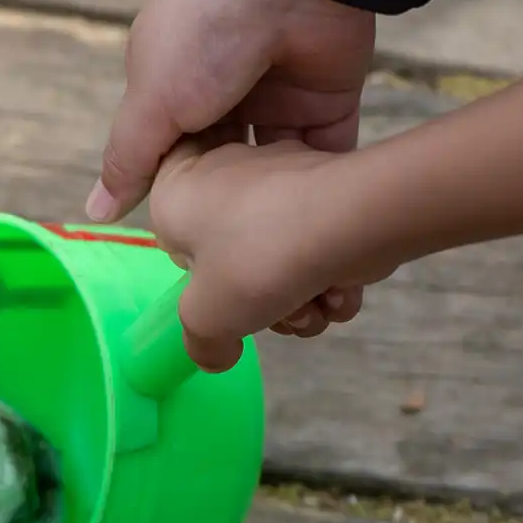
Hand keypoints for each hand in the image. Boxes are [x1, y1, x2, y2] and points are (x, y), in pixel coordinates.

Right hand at [91, 0, 374, 213]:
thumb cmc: (203, 33)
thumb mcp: (151, 101)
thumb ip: (128, 159)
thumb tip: (94, 213)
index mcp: (173, 84)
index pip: (166, 150)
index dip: (171, 186)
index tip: (179, 220)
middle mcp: (223, 92)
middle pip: (219, 161)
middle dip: (221, 195)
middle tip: (225, 234)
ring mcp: (277, 95)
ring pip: (271, 163)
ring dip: (270, 193)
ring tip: (269, 230)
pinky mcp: (327, 99)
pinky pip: (324, 152)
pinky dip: (319, 181)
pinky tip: (314, 213)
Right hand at [149, 135, 393, 370]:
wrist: (350, 218)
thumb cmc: (252, 260)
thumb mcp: (205, 319)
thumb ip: (202, 341)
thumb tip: (214, 352)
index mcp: (178, 191)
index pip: (173, 238)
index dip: (199, 277)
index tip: (220, 297)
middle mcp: (224, 169)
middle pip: (233, 250)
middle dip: (259, 295)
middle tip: (278, 314)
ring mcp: (281, 170)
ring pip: (279, 247)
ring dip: (298, 292)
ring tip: (317, 309)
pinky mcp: (331, 180)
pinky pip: (318, 232)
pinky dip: (330, 266)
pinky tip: (342, 290)